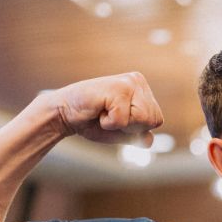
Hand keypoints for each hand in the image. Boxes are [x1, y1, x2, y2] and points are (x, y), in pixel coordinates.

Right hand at [49, 73, 163, 145]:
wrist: (64, 113)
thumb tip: (149, 140)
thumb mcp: (121, 132)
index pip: (157, 120)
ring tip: (105, 112)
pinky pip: (123, 120)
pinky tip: (98, 109)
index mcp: (143, 90)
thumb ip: (138, 135)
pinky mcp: (118, 88)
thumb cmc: (92, 122)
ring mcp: (129, 82)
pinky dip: (109, 123)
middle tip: (109, 116)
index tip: (116, 119)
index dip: (136, 129)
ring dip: (120, 125)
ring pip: (142, 120)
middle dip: (131, 127)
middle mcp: (138, 81)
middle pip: (154, 120)